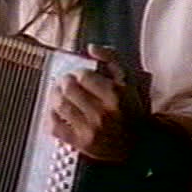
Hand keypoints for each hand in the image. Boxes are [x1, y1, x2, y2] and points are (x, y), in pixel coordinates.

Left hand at [50, 44, 143, 161]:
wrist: (140, 143)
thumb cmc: (132, 109)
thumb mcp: (129, 80)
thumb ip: (112, 59)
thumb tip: (91, 47)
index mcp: (115, 94)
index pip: (83, 76)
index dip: (78, 73)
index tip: (79, 76)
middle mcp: (102, 112)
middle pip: (68, 89)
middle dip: (63, 82)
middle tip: (64, 83)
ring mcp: (91, 129)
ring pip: (60, 105)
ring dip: (54, 96)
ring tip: (58, 94)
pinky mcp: (81, 144)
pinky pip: (55, 126)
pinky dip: (50, 116)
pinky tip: (55, 112)